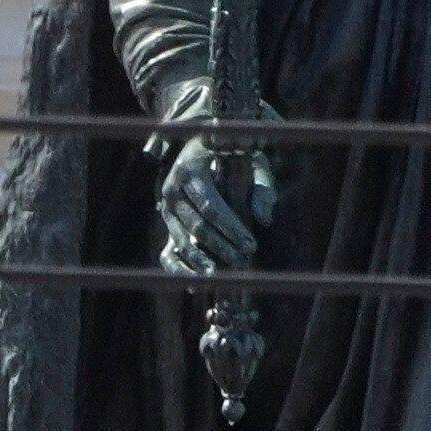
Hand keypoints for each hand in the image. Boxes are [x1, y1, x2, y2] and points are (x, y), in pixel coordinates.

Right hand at [157, 132, 271, 280]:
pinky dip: (183, 268)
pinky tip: (199, 281)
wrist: (202, 149)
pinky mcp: (167, 222)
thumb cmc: (233, 157)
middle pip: (198, 226)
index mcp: (190, 170)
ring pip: (183, 241)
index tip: (252, 245)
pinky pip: (169, 250)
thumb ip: (260, 189)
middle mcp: (172, 188)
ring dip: (204, 260)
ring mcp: (165, 207)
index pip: (211, 206)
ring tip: (223, 275)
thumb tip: (265, 219)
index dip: (232, 228)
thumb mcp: (250, 164)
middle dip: (223, 246)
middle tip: (245, 260)